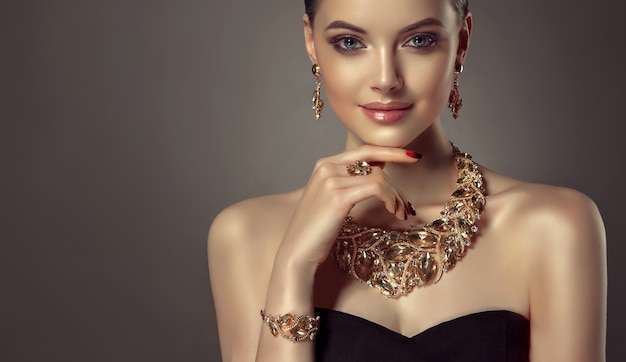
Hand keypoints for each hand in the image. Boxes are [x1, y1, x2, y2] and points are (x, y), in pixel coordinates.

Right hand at [275, 145, 420, 270]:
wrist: (297, 252)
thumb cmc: (316, 230)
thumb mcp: (332, 199)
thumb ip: (350, 182)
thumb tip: (380, 169)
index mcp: (324, 164)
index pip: (365, 150)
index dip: (391, 151)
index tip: (413, 156)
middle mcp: (326, 166)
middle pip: (375, 163)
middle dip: (396, 183)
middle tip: (405, 205)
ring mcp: (331, 179)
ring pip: (379, 176)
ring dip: (395, 195)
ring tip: (399, 213)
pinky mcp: (339, 196)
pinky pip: (376, 187)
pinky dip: (390, 198)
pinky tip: (393, 211)